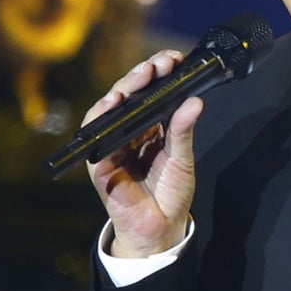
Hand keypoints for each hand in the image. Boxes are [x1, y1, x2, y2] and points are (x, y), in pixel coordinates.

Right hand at [87, 50, 200, 257]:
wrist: (159, 229)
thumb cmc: (170, 194)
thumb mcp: (183, 159)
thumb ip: (184, 130)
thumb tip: (195, 101)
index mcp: (150, 126)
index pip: (151, 92)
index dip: (160, 73)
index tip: (174, 60)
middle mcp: (129, 130)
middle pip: (130, 94)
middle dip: (142, 75)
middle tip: (158, 65)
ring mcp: (112, 143)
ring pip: (111, 107)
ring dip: (123, 88)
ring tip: (139, 77)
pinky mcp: (99, 160)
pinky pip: (95, 132)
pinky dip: (101, 114)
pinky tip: (112, 102)